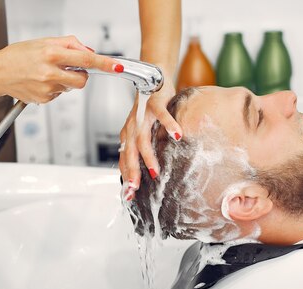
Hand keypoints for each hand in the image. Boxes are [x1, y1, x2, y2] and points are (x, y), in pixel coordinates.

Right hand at [0, 35, 120, 103]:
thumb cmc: (18, 55)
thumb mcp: (44, 42)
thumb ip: (69, 44)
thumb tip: (89, 51)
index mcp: (51, 54)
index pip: (86, 59)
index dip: (104, 63)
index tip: (116, 66)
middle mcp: (50, 73)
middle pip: (82, 80)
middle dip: (81, 75)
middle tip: (69, 68)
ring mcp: (47, 89)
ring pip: (70, 87)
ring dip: (64, 80)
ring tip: (45, 73)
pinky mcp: (44, 100)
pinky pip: (59, 94)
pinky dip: (54, 88)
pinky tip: (40, 82)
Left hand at [118, 80, 182, 199]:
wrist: (153, 79)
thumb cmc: (149, 109)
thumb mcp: (142, 131)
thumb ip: (141, 149)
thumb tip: (144, 172)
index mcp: (128, 135)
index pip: (125, 160)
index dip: (126, 177)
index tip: (128, 195)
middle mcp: (132, 126)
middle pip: (130, 153)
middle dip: (132, 173)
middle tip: (135, 189)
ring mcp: (143, 115)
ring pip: (142, 139)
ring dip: (148, 157)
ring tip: (155, 172)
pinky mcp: (155, 103)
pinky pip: (162, 115)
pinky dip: (169, 125)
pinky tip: (177, 135)